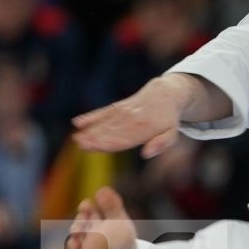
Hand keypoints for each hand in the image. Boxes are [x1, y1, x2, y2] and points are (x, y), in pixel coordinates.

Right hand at [73, 73, 191, 157]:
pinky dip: (90, 117)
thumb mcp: (172, 133)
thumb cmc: (167, 119)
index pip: (123, 138)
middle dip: (95, 137)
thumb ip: (161, 144)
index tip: (95, 146)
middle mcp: (131, 119)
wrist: (164, 94)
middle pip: (111, 131)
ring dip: (89, 130)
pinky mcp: (117, 107)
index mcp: (144, 128)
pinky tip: (77, 122)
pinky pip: (103, 112)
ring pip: (104, 122)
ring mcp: (123, 112)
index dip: (108, 142)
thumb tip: (146, 154)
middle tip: (80, 144)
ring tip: (76, 138)